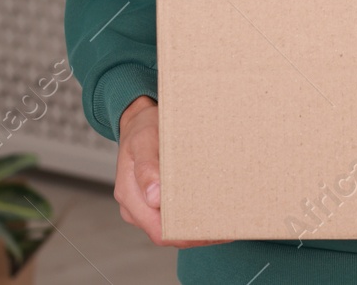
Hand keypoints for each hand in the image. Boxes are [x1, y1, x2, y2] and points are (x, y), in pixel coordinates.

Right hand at [114, 95, 227, 247]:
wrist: (138, 120)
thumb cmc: (142, 128)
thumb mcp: (144, 141)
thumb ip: (147, 168)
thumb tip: (153, 198)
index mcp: (129, 196)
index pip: (159, 231)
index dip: (185, 235)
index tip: (212, 230)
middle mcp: (135, 206)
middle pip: (167, 233)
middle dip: (195, 234)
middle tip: (226, 228)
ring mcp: (144, 205)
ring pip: (171, 226)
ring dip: (195, 227)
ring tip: (224, 222)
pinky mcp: (153, 200)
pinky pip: (172, 214)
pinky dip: (191, 215)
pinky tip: (211, 210)